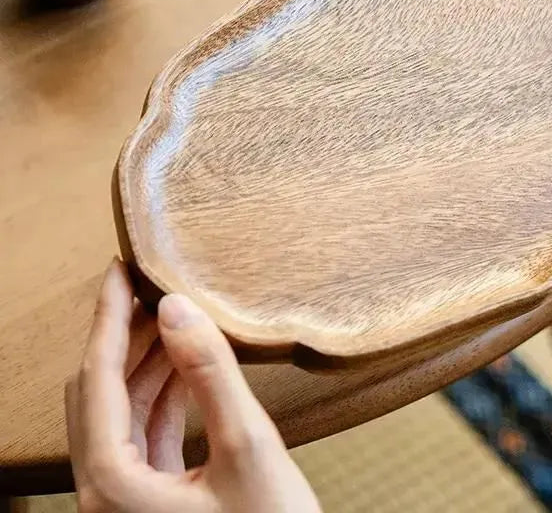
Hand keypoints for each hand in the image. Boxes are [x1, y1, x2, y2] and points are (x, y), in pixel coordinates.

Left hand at [65, 259, 320, 512]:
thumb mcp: (248, 450)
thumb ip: (211, 375)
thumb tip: (176, 308)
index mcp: (112, 484)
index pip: (96, 378)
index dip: (108, 317)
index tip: (119, 269)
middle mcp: (106, 493)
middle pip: (99, 392)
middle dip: (124, 334)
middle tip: (149, 284)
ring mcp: (126, 500)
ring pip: (120, 411)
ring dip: (144, 361)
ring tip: (172, 316)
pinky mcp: (152, 500)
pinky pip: (144, 432)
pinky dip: (162, 391)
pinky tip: (186, 364)